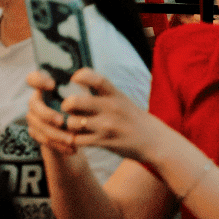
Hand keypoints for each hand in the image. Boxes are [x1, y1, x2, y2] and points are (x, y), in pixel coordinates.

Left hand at [27, 68, 164, 163]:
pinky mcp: (103, 142)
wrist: (152, 140)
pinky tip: (80, 137)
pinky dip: (74, 139)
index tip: (75, 78)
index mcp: (116, 94)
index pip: (97, 79)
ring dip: (70, 125)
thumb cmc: (132, 118)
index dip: (81, 75)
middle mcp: (111, 108)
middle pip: (75, 102)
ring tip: (76, 126)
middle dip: (66, 105)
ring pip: (72, 123)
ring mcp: (106, 126)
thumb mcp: (121, 100)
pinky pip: (77, 140)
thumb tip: (77, 84)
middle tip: (69, 108)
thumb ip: (102, 94)